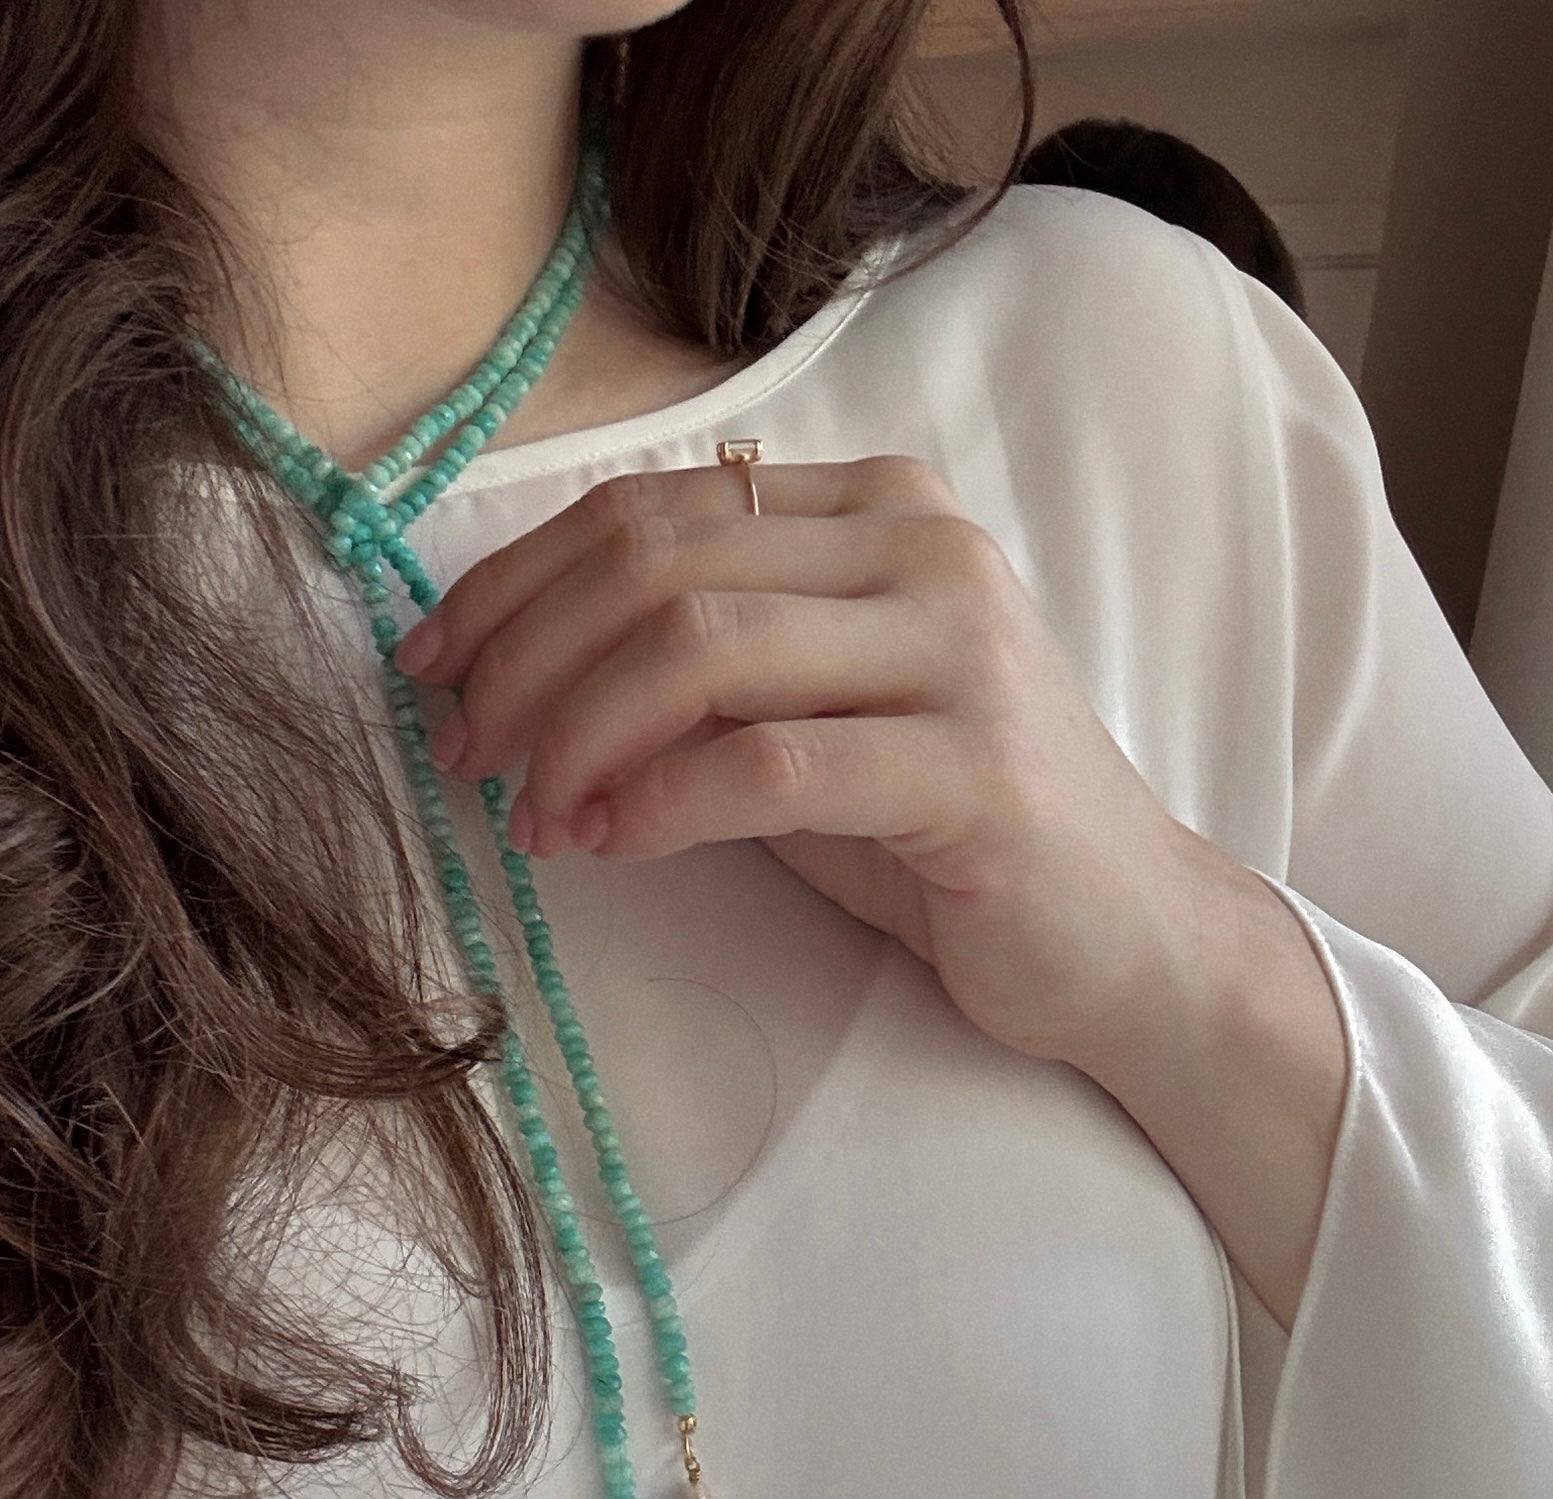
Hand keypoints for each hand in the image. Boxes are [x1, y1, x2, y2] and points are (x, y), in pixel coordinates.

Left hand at [394, 453, 1348, 1328]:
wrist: (1120, 936)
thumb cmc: (942, 829)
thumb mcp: (805, 716)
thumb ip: (695, 666)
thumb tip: (509, 669)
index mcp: (874, 508)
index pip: (649, 510)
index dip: (515, 583)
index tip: (431, 666)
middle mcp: (923, 547)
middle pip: (659, 566)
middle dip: (526, 661)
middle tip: (462, 754)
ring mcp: (961, 648)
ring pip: (702, 650)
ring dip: (579, 736)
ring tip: (531, 820)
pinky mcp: (975, 768)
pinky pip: (771, 763)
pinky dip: (662, 801)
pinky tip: (609, 845)